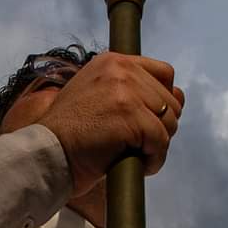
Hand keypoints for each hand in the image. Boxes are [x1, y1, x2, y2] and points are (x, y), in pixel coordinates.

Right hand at [38, 54, 184, 197]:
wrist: (47, 154)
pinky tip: (137, 165)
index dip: (162, 100)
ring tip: (134, 155)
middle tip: (136, 144)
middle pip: (171, 100)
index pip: (164, 73)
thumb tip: (180, 97)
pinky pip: (161, 142)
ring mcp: (126, 92)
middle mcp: (121, 70)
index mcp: (113, 62)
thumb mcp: (97, 96)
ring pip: (170, 121)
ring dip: (157, 145)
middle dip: (159, 127)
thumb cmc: (69, 134)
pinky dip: (154, 160)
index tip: (146, 120)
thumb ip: (133, 90)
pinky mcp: (131, 116)